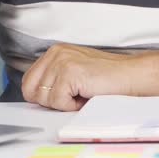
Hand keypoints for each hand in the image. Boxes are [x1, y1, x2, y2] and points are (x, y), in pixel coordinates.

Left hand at [21, 43, 137, 110]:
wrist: (130, 76)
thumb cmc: (107, 78)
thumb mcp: (73, 73)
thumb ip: (53, 79)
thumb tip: (34, 96)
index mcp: (54, 52)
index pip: (28, 81)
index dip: (44, 96)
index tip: (63, 95)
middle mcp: (55, 53)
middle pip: (31, 91)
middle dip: (51, 100)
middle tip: (73, 95)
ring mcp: (61, 61)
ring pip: (45, 99)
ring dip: (65, 103)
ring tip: (83, 92)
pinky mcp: (69, 72)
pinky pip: (58, 102)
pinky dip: (72, 105)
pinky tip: (86, 94)